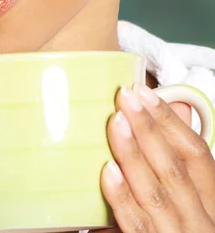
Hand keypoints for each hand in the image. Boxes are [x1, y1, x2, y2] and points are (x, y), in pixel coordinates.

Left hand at [96, 84, 214, 231]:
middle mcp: (201, 220)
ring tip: (116, 123)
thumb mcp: (190, 200)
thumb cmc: (183, 231)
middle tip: (126, 97)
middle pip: (175, 168)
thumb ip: (180, 163)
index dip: (171, 121)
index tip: (146, 93)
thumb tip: (176, 113)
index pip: (197, 153)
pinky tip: (108, 173)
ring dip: (134, 155)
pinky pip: (138, 226)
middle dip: (149, 129)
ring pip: (157, 193)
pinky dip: (122, 199)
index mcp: (211, 202)